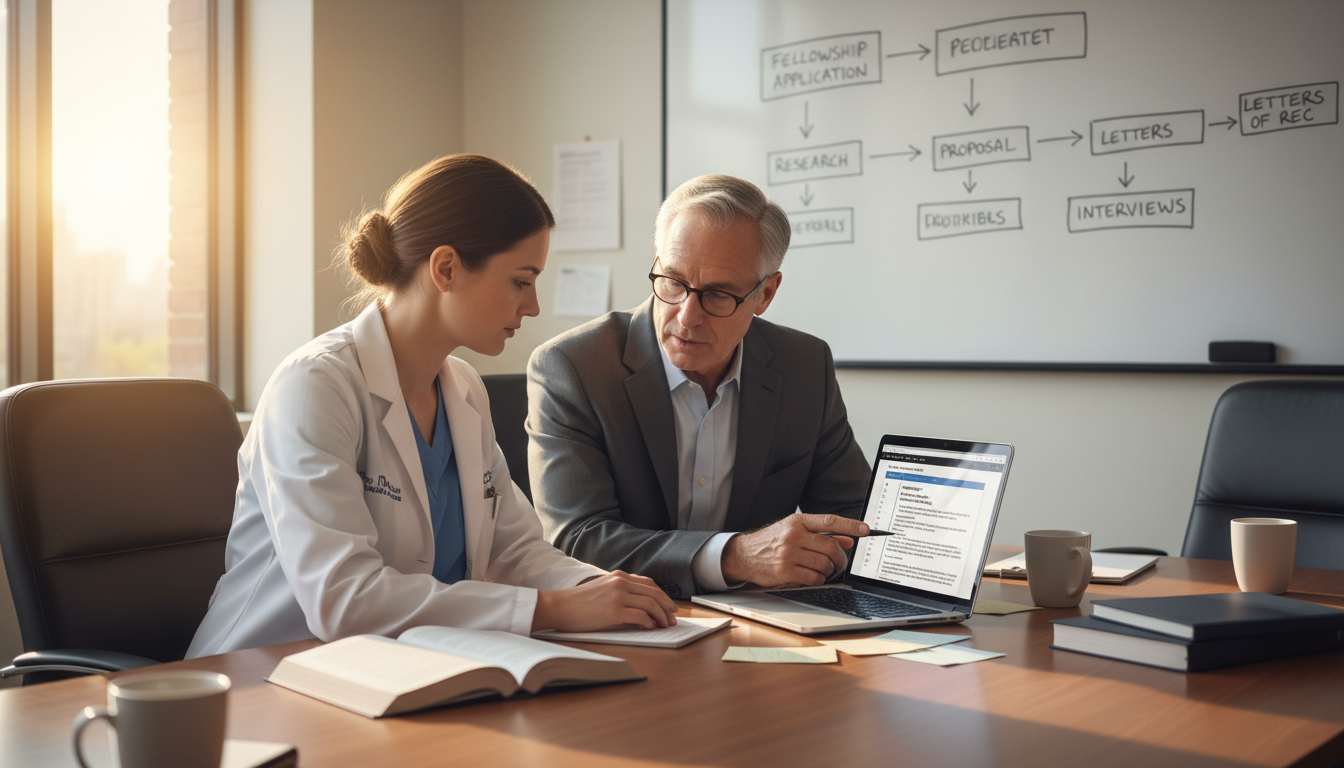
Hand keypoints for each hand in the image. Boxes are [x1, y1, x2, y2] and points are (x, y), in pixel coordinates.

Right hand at [531, 571, 678, 631]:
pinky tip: (650, 628)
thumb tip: (641, 605)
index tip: (669, 607)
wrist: (558, 607)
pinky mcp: (614, 611)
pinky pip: (641, 616)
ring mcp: (618, 596)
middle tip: (673, 619)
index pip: (649, 584)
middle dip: (667, 607)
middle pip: (654, 594)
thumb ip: (620, 591)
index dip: (663, 596)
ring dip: (661, 617)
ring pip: (651, 605)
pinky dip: (649, 623)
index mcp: (618, 576)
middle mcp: (620, 583)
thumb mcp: (602, 589)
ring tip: (664, 626)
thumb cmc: (578, 603)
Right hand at [721, 514, 869, 587]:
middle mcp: (793, 535)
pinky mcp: (785, 571)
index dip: (850, 525)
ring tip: (822, 571)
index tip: (866, 530)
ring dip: (828, 571)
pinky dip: (818, 580)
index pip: (829, 521)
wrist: (743, 555)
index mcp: (796, 522)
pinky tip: (812, 577)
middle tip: (839, 563)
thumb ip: (821, 535)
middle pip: (831, 546)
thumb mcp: (793, 532)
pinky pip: (814, 578)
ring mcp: (788, 553)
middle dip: (840, 558)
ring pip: (824, 564)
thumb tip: (848, 540)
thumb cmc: (770, 542)